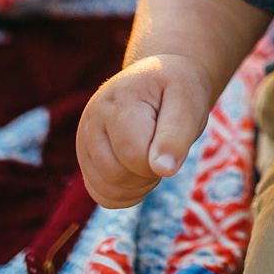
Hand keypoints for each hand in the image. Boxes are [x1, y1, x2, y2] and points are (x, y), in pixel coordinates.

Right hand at [76, 53, 216, 208]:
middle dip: (149, 174)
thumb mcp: (188, 103)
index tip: (173, 139)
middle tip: (164, 149)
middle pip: (117, 175)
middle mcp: (93, 118)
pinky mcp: (86, 157)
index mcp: (119, 100)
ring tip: (151, 157)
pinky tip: (140, 173)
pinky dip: (125, 195)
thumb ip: (176, 135)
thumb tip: (163, 170)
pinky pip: (101, 195)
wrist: (161, 78)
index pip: (134, 155)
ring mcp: (85, 138)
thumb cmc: (177, 90)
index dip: (161, 160)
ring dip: (138, 186)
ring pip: (106, 190)